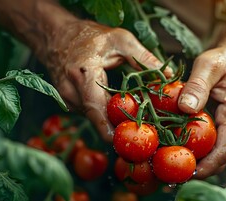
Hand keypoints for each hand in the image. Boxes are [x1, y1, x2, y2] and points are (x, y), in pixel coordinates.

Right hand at [45, 20, 170, 141]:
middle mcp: (72, 91)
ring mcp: (68, 99)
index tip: (125, 140)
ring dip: (112, 119)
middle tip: (142, 130)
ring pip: (94, 117)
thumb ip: (144, 57)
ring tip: (135, 117)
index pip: (95, 108)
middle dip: (118, 126)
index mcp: (83, 75)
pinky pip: (90, 113)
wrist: (56, 35)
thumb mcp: (120, 39)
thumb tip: (168, 74)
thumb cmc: (89, 35)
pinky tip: (119, 108)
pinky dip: (105, 113)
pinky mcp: (70, 103)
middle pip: (97, 117)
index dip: (109, 127)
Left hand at [178, 39, 225, 178]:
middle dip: (197, 169)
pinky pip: (214, 142)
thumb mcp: (210, 64)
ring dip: (197, 161)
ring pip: (216, 152)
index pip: (224, 151)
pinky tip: (179, 150)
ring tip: (170, 169)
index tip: (183, 176)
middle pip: (220, 157)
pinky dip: (198, 149)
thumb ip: (197, 85)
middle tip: (169, 178)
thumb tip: (184, 108)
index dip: (205, 167)